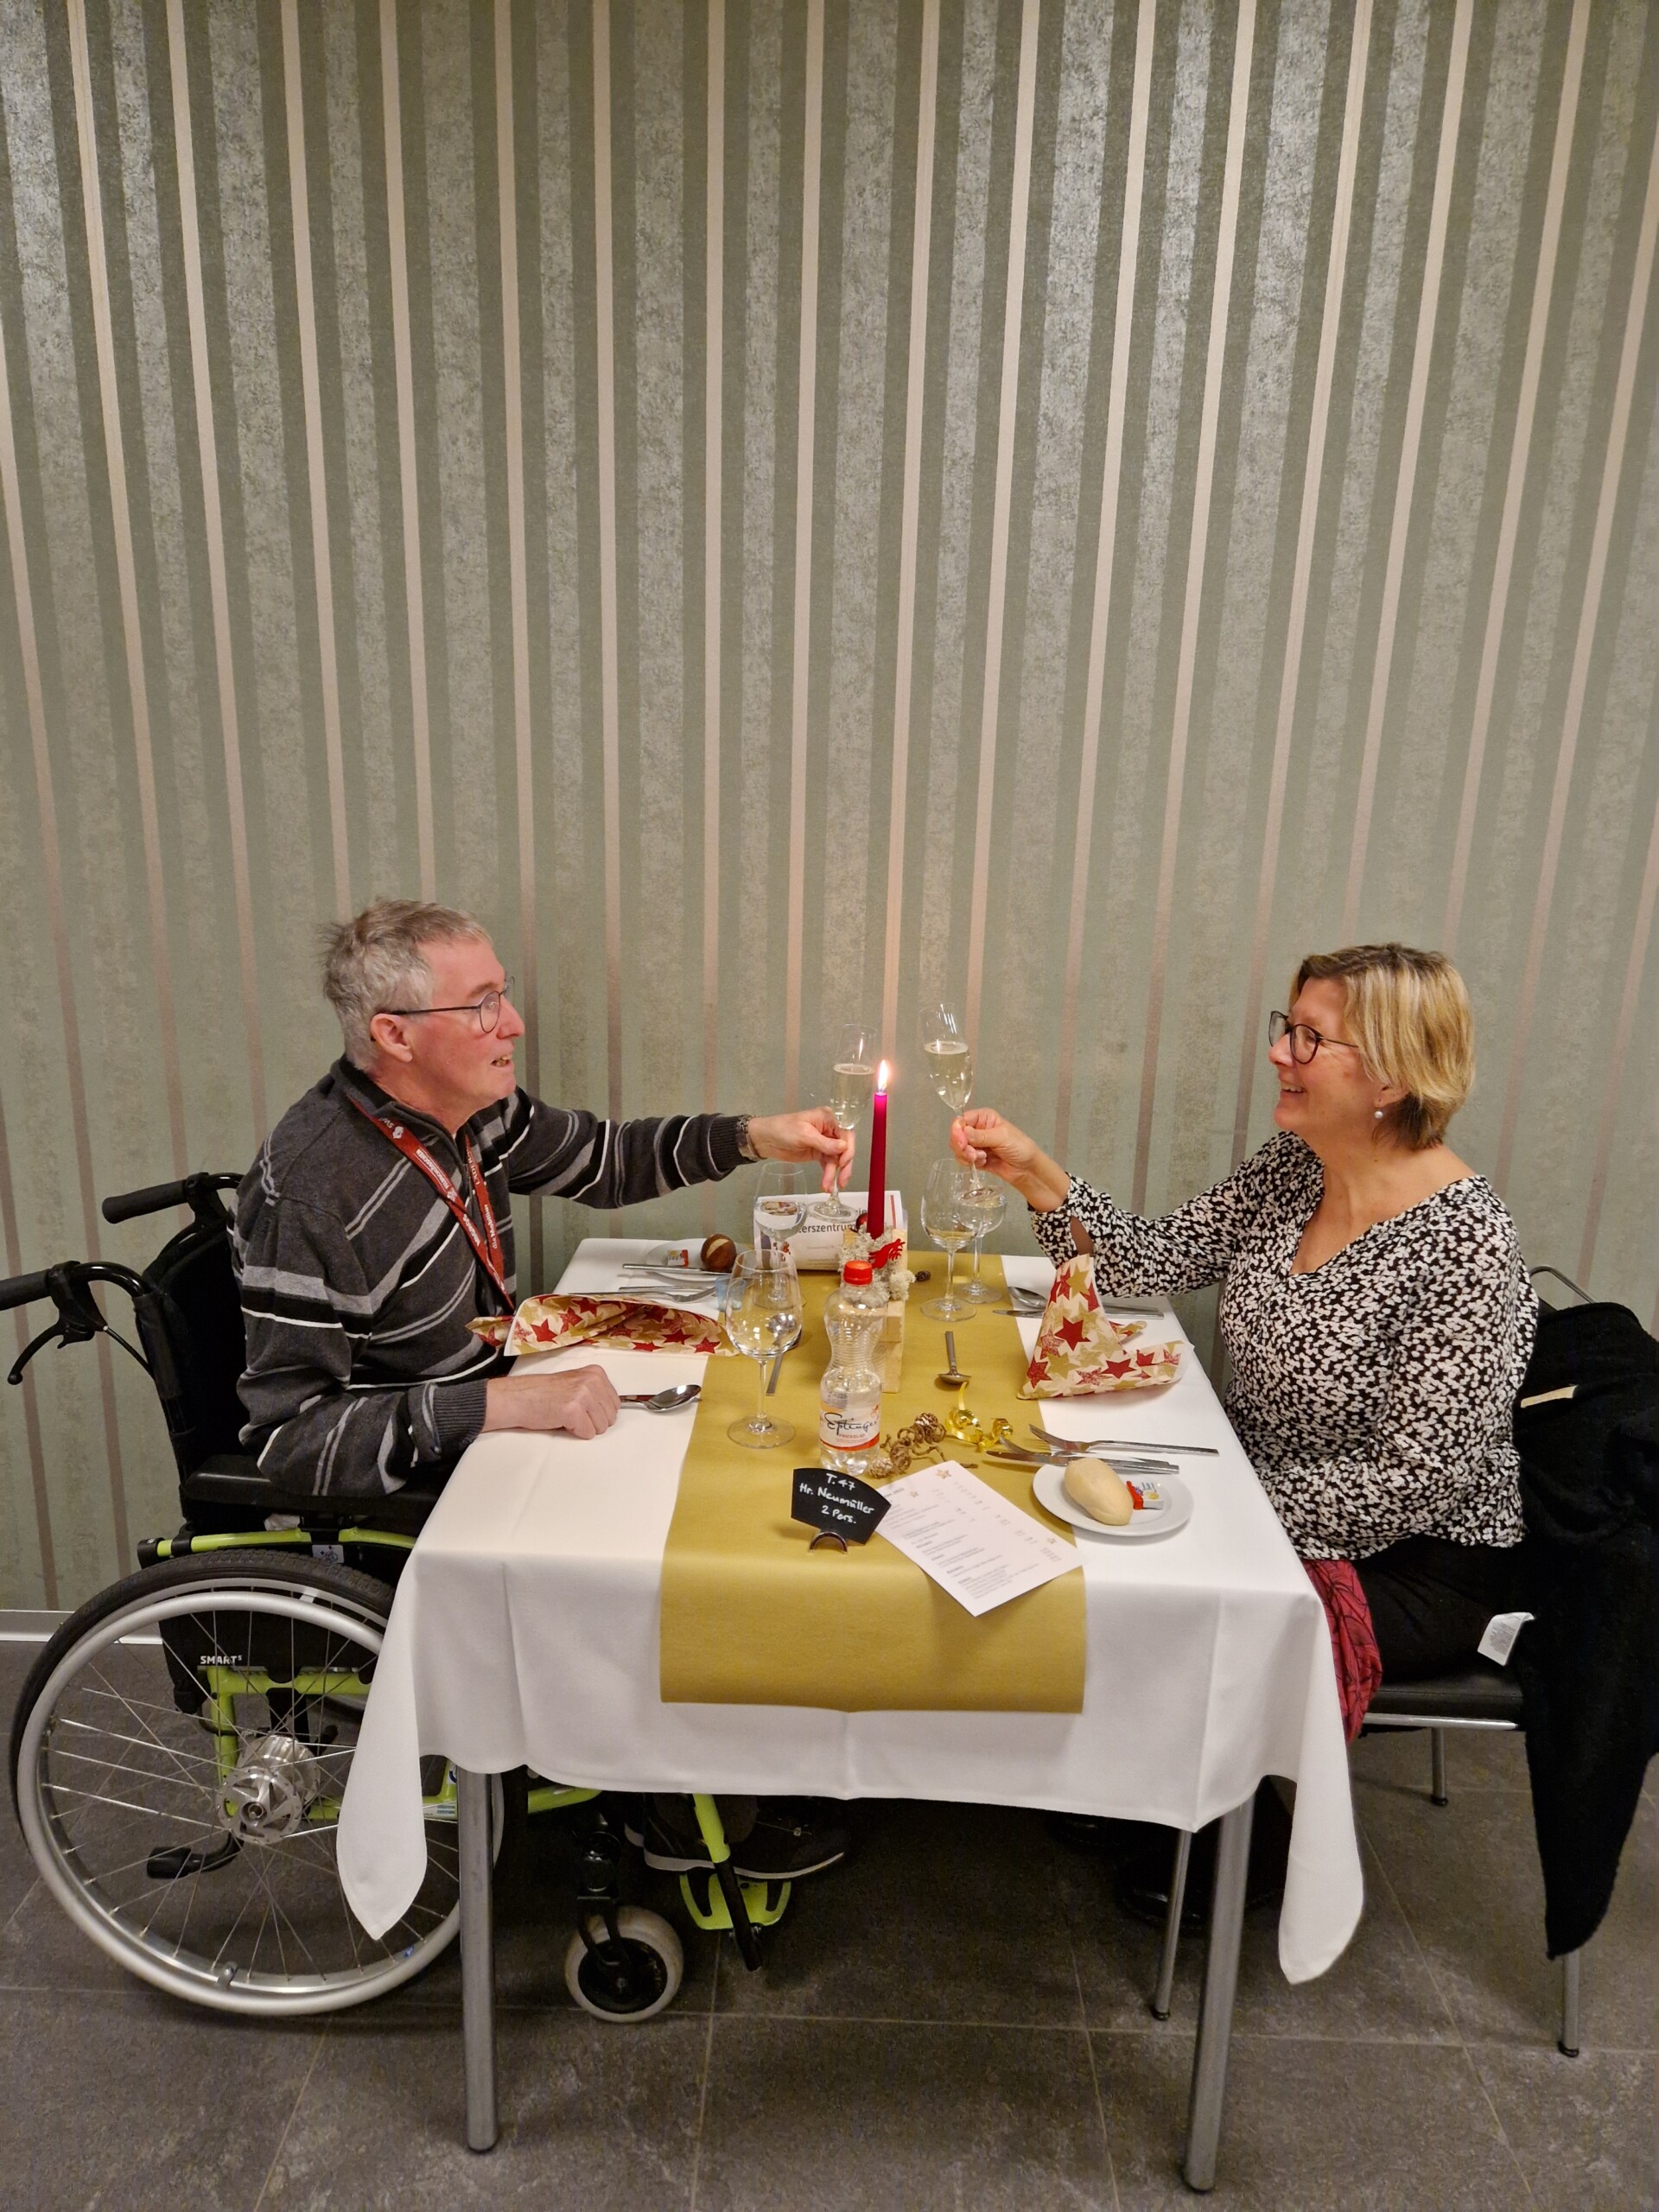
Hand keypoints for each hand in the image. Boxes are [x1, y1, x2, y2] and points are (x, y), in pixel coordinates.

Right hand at [482, 1364, 619, 1438]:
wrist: (519, 1397)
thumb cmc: (544, 1393)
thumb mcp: (576, 1383)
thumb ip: (596, 1392)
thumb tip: (613, 1410)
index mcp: (596, 1373)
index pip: (616, 1404)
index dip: (598, 1412)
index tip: (582, 1407)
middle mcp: (592, 1381)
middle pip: (611, 1417)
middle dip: (593, 1421)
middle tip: (573, 1413)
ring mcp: (583, 1394)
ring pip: (601, 1427)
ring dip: (584, 1427)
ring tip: (566, 1415)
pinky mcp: (573, 1410)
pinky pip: (587, 1433)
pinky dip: (575, 1432)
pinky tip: (561, 1420)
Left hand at [747, 1107, 853, 1191]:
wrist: (765, 1139)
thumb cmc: (783, 1130)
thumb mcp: (804, 1135)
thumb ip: (825, 1143)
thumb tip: (844, 1147)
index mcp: (828, 1119)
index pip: (846, 1134)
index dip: (848, 1150)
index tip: (842, 1163)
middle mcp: (829, 1130)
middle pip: (844, 1149)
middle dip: (844, 1166)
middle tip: (842, 1181)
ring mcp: (824, 1142)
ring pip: (836, 1160)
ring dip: (833, 1174)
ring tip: (827, 1187)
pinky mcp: (818, 1153)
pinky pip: (828, 1164)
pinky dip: (828, 1174)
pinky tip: (826, 1184)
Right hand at [951, 1110, 1068, 1212]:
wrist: (1027, 1169)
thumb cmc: (1020, 1147)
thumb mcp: (1002, 1137)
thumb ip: (981, 1136)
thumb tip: (963, 1132)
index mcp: (983, 1118)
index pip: (961, 1120)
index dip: (957, 1131)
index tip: (961, 1143)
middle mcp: (977, 1129)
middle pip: (956, 1135)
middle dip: (962, 1146)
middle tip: (973, 1154)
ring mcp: (976, 1144)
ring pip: (958, 1149)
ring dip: (966, 1156)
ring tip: (982, 1158)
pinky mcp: (975, 1158)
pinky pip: (963, 1159)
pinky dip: (970, 1163)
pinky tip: (983, 1163)